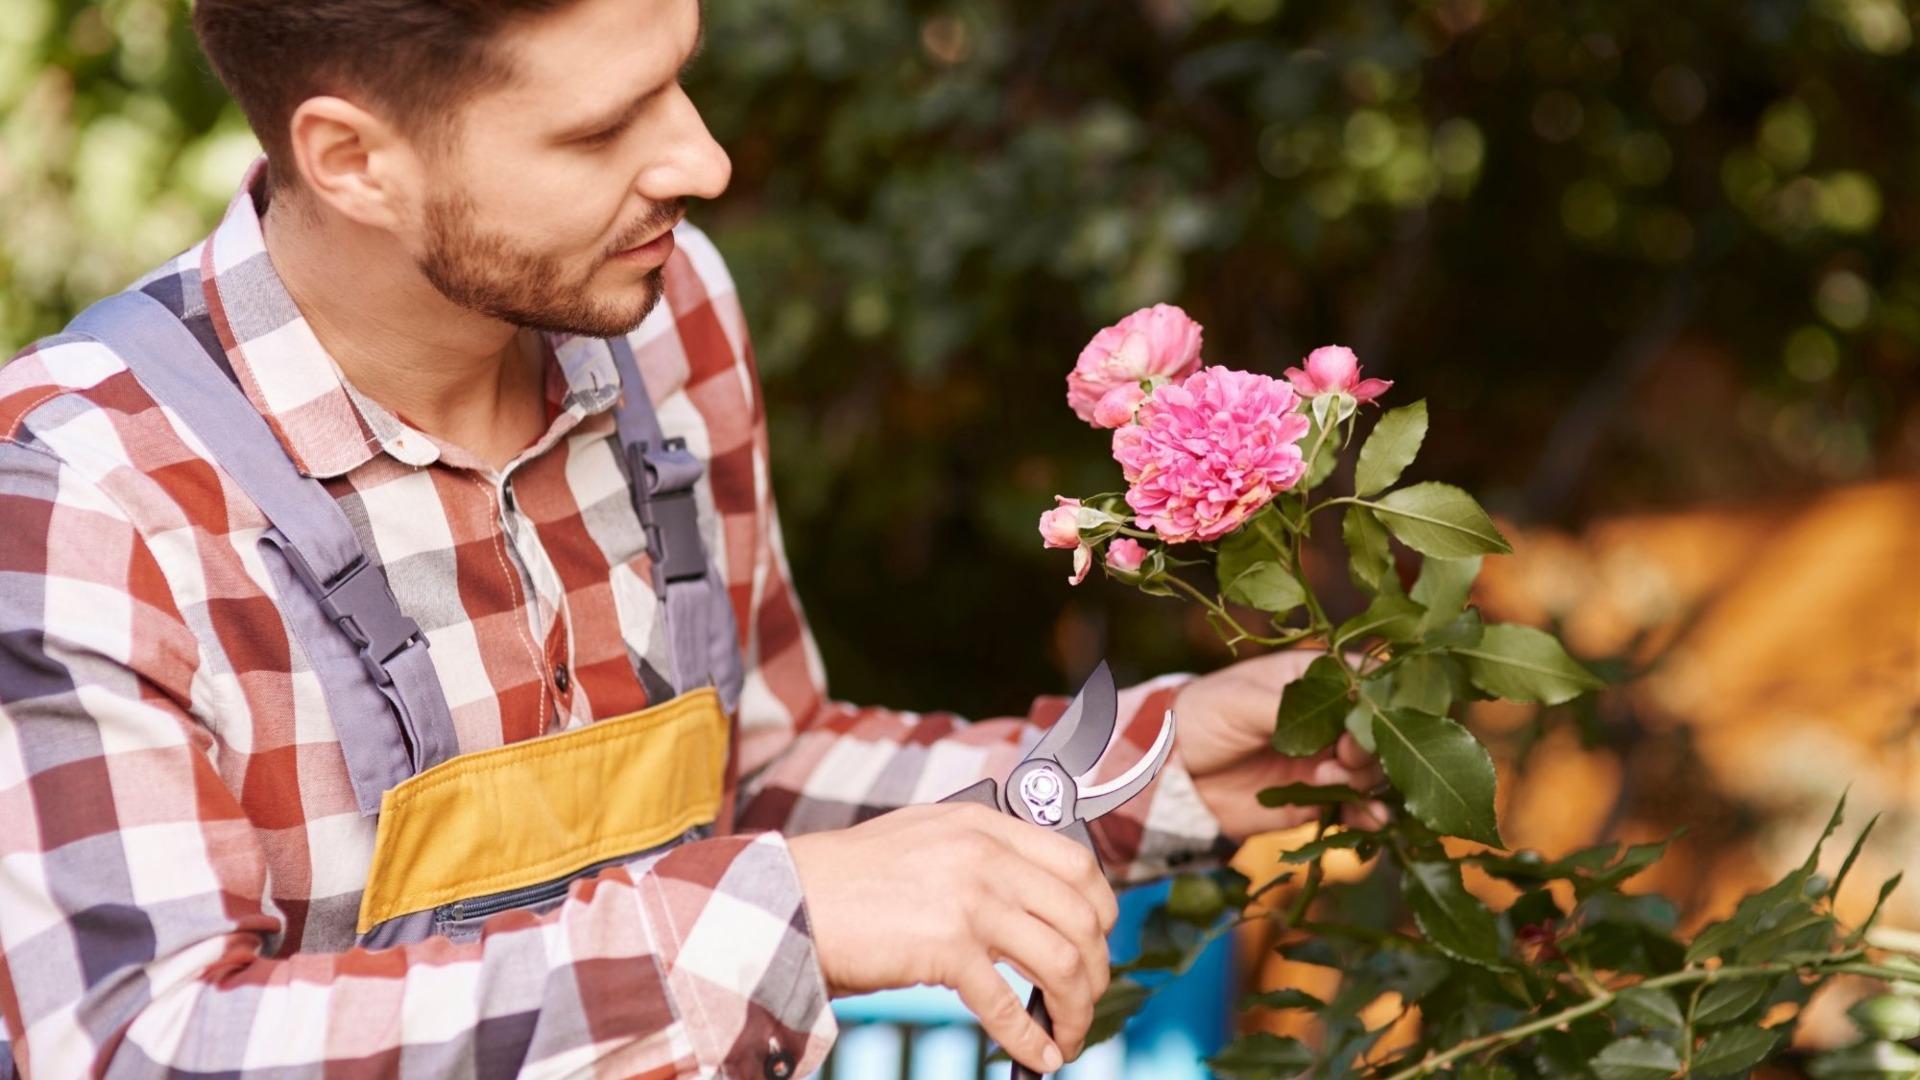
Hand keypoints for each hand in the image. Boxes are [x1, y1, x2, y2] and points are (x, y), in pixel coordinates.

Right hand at [788, 802, 1118, 1072]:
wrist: (790, 900)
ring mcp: (968, 899)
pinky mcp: (945, 947)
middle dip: (1095, 968)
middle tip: (1088, 998)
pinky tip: (1041, 1057)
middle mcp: (984, 855)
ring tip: (1069, 1035)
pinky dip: (1031, 1038)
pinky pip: (1008, 1004)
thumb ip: (978, 854)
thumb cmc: (850, 879)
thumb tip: (1032, 901)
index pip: (1076, 862)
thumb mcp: (925, 839)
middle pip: (1079, 917)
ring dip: (1074, 1009)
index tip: (1100, 937)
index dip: (1102, 907)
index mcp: (982, 824)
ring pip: (1059, 963)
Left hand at [1172, 650, 1388, 840]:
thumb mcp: (1241, 701)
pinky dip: (1368, 815)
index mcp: (1313, 678)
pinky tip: (1370, 820)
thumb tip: (1344, 713)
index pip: (1366, 679)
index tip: (1367, 715)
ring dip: (1365, 779)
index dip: (1378, 698)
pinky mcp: (1316, 799)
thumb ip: (1291, 708)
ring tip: (1330, 782)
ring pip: (1370, 771)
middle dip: (1369, 745)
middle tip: (1344, 755)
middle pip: (1375, 729)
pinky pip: (1354, 808)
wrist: (1171, 774)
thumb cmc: (1201, 717)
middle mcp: (1327, 719)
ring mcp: (1324, 760)